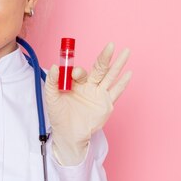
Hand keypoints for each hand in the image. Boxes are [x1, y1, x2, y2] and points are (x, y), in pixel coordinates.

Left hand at [45, 42, 131, 164]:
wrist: (68, 134)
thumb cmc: (59, 115)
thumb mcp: (51, 98)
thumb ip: (52, 82)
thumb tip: (54, 66)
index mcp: (76, 83)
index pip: (80, 72)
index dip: (78, 71)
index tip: (74, 73)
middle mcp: (89, 86)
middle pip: (99, 69)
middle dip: (105, 57)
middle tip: (110, 46)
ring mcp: (98, 94)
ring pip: (110, 76)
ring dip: (118, 64)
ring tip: (126, 51)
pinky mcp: (106, 104)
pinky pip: (116, 92)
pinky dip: (122, 83)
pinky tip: (129, 73)